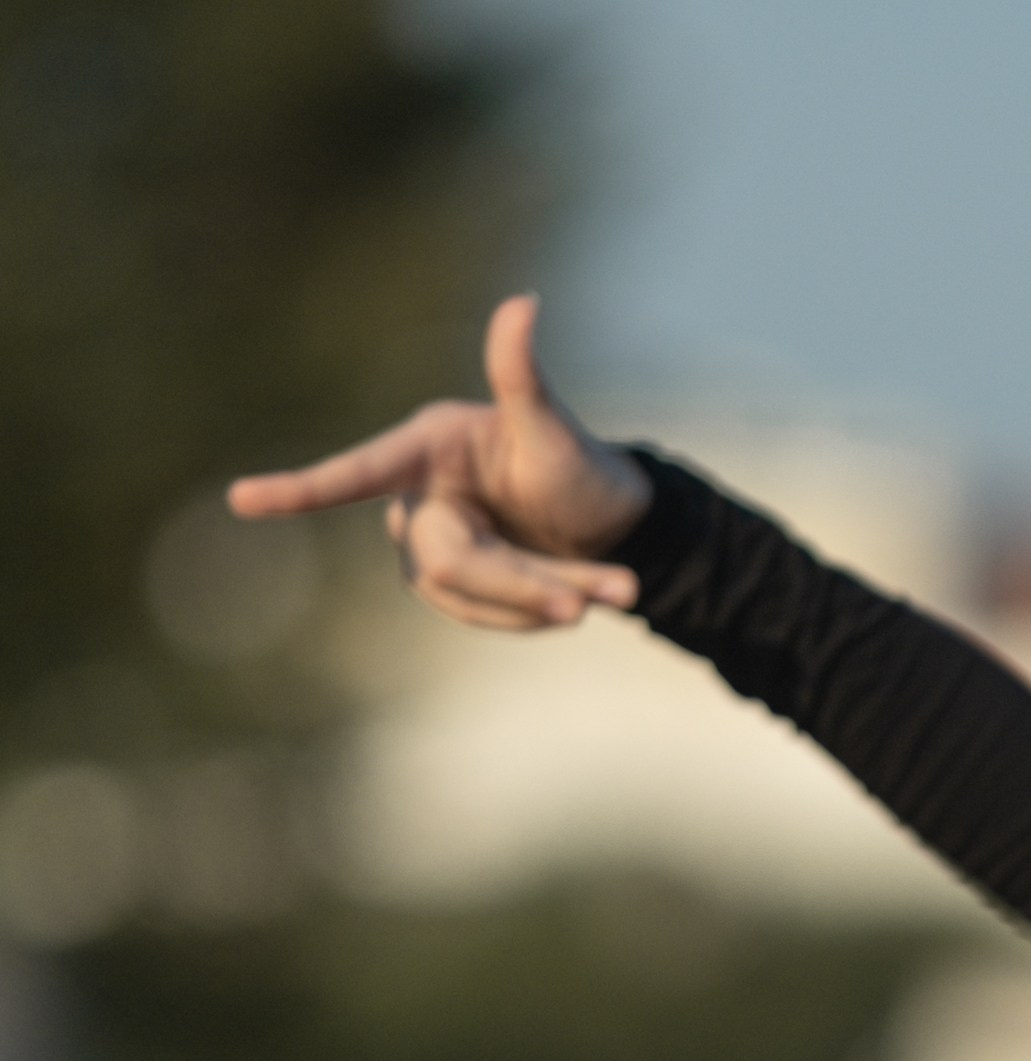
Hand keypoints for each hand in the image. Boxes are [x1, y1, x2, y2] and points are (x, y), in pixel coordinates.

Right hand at [226, 291, 648, 631]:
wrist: (607, 523)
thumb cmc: (581, 469)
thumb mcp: (557, 431)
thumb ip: (525, 378)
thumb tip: (523, 303)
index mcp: (428, 448)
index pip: (359, 473)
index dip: (301, 492)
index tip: (242, 500)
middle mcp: (418, 495)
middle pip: (449, 564)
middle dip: (530, 584)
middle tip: (618, 590)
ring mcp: (429, 545)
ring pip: (470, 598)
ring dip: (547, 600)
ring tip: (616, 586)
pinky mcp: (449, 586)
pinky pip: (485, 618)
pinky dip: (538, 615)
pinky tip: (581, 600)